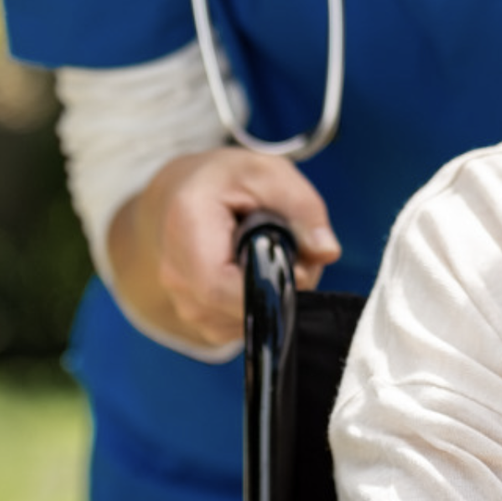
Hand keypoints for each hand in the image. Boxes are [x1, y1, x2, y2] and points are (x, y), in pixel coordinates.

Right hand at [106, 147, 342, 350]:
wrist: (184, 195)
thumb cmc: (227, 181)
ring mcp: (184, 303)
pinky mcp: (199, 320)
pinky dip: (262, 305)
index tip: (298, 267)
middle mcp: (175, 274)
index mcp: (186, 227)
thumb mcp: (269, 173)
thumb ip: (302, 208)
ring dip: (274, 297)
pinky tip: (258, 273)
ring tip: (274, 256)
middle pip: (238, 308)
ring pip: (245, 322)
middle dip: (282, 289)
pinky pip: (241, 326)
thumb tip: (326, 251)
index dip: (267, 287)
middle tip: (296, 253)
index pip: (219, 285)